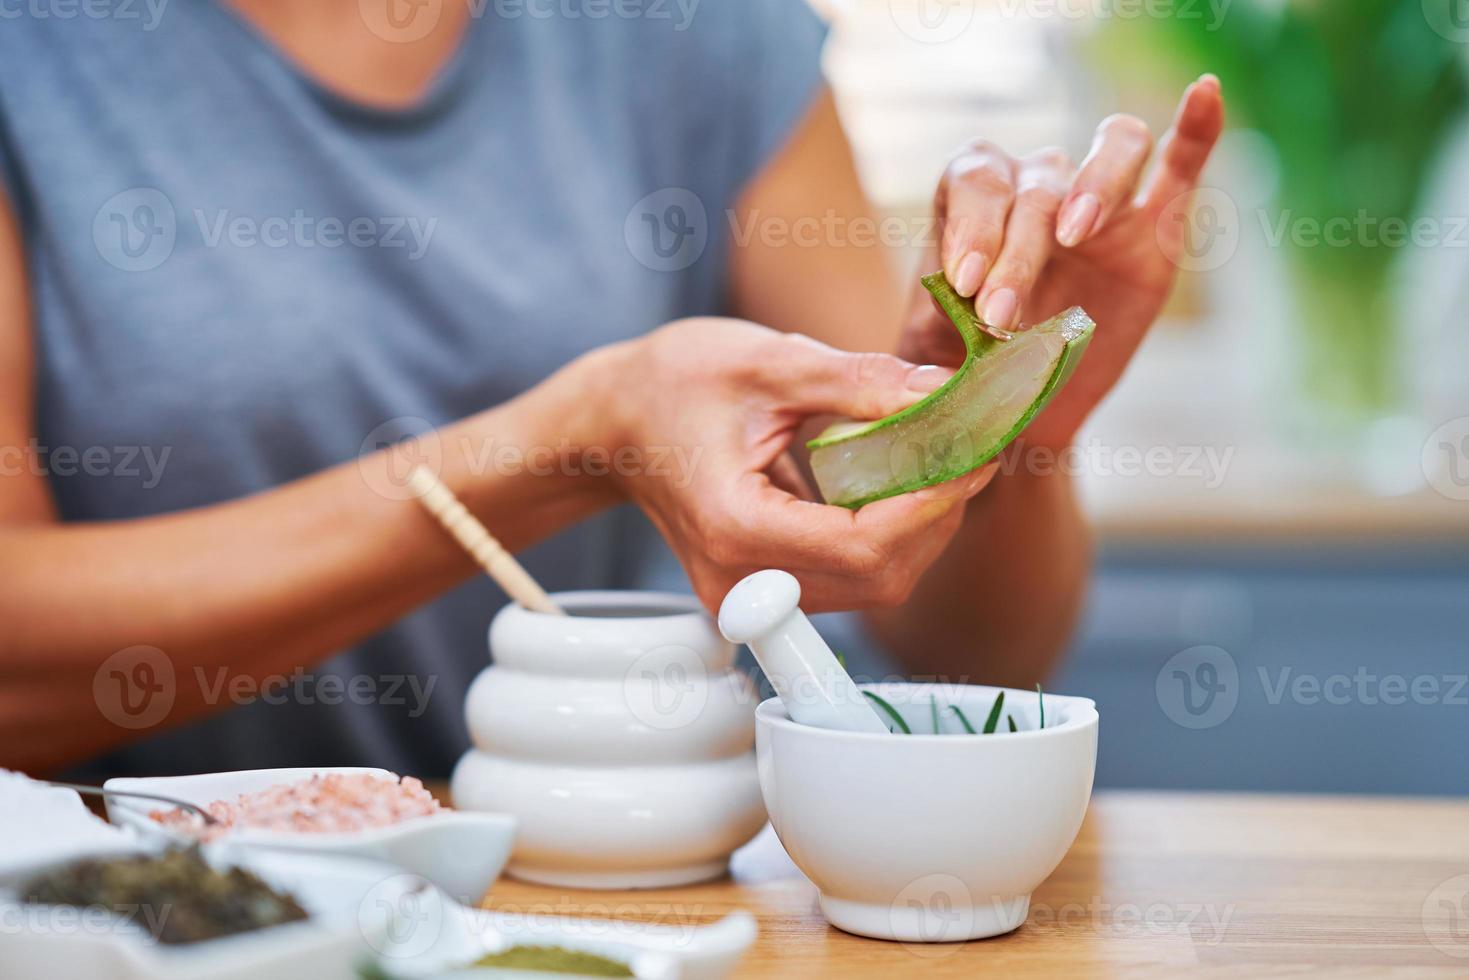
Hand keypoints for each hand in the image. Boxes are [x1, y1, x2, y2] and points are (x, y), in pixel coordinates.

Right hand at [589, 319, 994, 612]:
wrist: (612, 423)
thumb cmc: (674, 382)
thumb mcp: (770, 361)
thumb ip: (861, 381)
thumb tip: (949, 394)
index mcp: (735, 526)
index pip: (863, 546)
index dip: (934, 503)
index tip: (979, 452)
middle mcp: (742, 581)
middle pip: (877, 578)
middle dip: (937, 515)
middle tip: (974, 450)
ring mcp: (749, 596)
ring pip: (870, 587)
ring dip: (919, 529)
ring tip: (944, 461)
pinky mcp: (762, 589)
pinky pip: (846, 578)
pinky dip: (888, 535)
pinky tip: (903, 482)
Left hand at [900, 76, 1225, 447]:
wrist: (1016, 404)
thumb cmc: (966, 369)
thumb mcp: (939, 360)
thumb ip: (935, 350)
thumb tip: (928, 377)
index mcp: (973, 200)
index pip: (976, 180)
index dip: (972, 224)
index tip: (965, 282)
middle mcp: (1036, 184)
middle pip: (1038, 184)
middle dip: (1018, 251)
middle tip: (1001, 317)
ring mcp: (1100, 200)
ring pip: (1112, 147)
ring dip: (1094, 184)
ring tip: (1075, 235)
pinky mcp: (1155, 226)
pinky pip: (1181, 163)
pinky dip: (1195, 129)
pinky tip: (1204, 94)